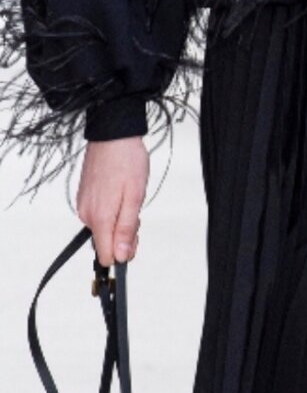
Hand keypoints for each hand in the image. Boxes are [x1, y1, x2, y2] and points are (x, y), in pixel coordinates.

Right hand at [76, 137, 148, 264]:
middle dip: (125, 235)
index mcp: (99, 218)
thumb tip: (119, 256)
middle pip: (106, 243)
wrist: (113, 136)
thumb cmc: (128, 162)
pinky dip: (113, 212)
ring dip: (120, 221)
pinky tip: (121, 196)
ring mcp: (84, 206)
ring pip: (105, 228)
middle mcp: (86, 215)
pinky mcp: (85, 198)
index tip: (135, 240)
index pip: (105, 255)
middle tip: (137, 213)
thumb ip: (126, 228)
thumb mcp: (135, 197)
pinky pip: (100, 216)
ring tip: (130, 199)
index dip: (123, 253)